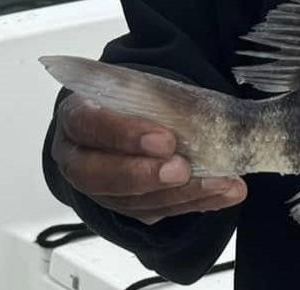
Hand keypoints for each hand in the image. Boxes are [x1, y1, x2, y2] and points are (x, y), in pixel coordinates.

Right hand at [51, 93, 245, 223]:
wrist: (127, 122)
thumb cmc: (130, 102)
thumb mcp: (137, 89)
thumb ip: (157, 99)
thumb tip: (199, 110)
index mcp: (75, 118)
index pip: (87, 125)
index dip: (124, 134)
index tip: (165, 140)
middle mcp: (78, 158)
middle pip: (98, 176)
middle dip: (145, 175)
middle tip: (182, 170)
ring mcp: (99, 189)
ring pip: (130, 201)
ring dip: (179, 194)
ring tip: (220, 184)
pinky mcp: (125, 207)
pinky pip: (156, 212)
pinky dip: (195, 203)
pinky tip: (224, 193)